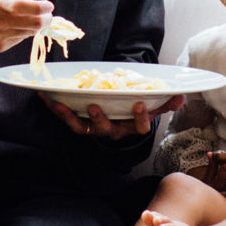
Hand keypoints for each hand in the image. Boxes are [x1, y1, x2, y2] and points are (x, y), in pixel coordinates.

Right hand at [0, 0, 53, 54]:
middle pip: (33, 24)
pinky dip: (21, 33)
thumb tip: (38, 6)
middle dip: (45, 19)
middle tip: (47, 14)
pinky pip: (18, 40)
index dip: (42, 8)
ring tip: (31, 19)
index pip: (26, 7)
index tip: (49, 6)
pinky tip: (14, 26)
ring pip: (28, 33)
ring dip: (34, 26)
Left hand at [48, 95, 183, 141]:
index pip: (139, 127)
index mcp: (132, 126)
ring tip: (60, 104)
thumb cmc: (134, 106)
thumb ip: (165, 102)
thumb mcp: (151, 104)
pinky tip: (44, 94)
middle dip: (99, 119)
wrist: (118, 111)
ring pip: (81, 127)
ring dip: (69, 116)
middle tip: (94, 106)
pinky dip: (54, 107)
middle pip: (105, 129)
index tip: (139, 104)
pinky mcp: (78, 122)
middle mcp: (112, 130)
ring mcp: (94, 127)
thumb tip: (182, 97)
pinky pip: (65, 117)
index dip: (140, 118)